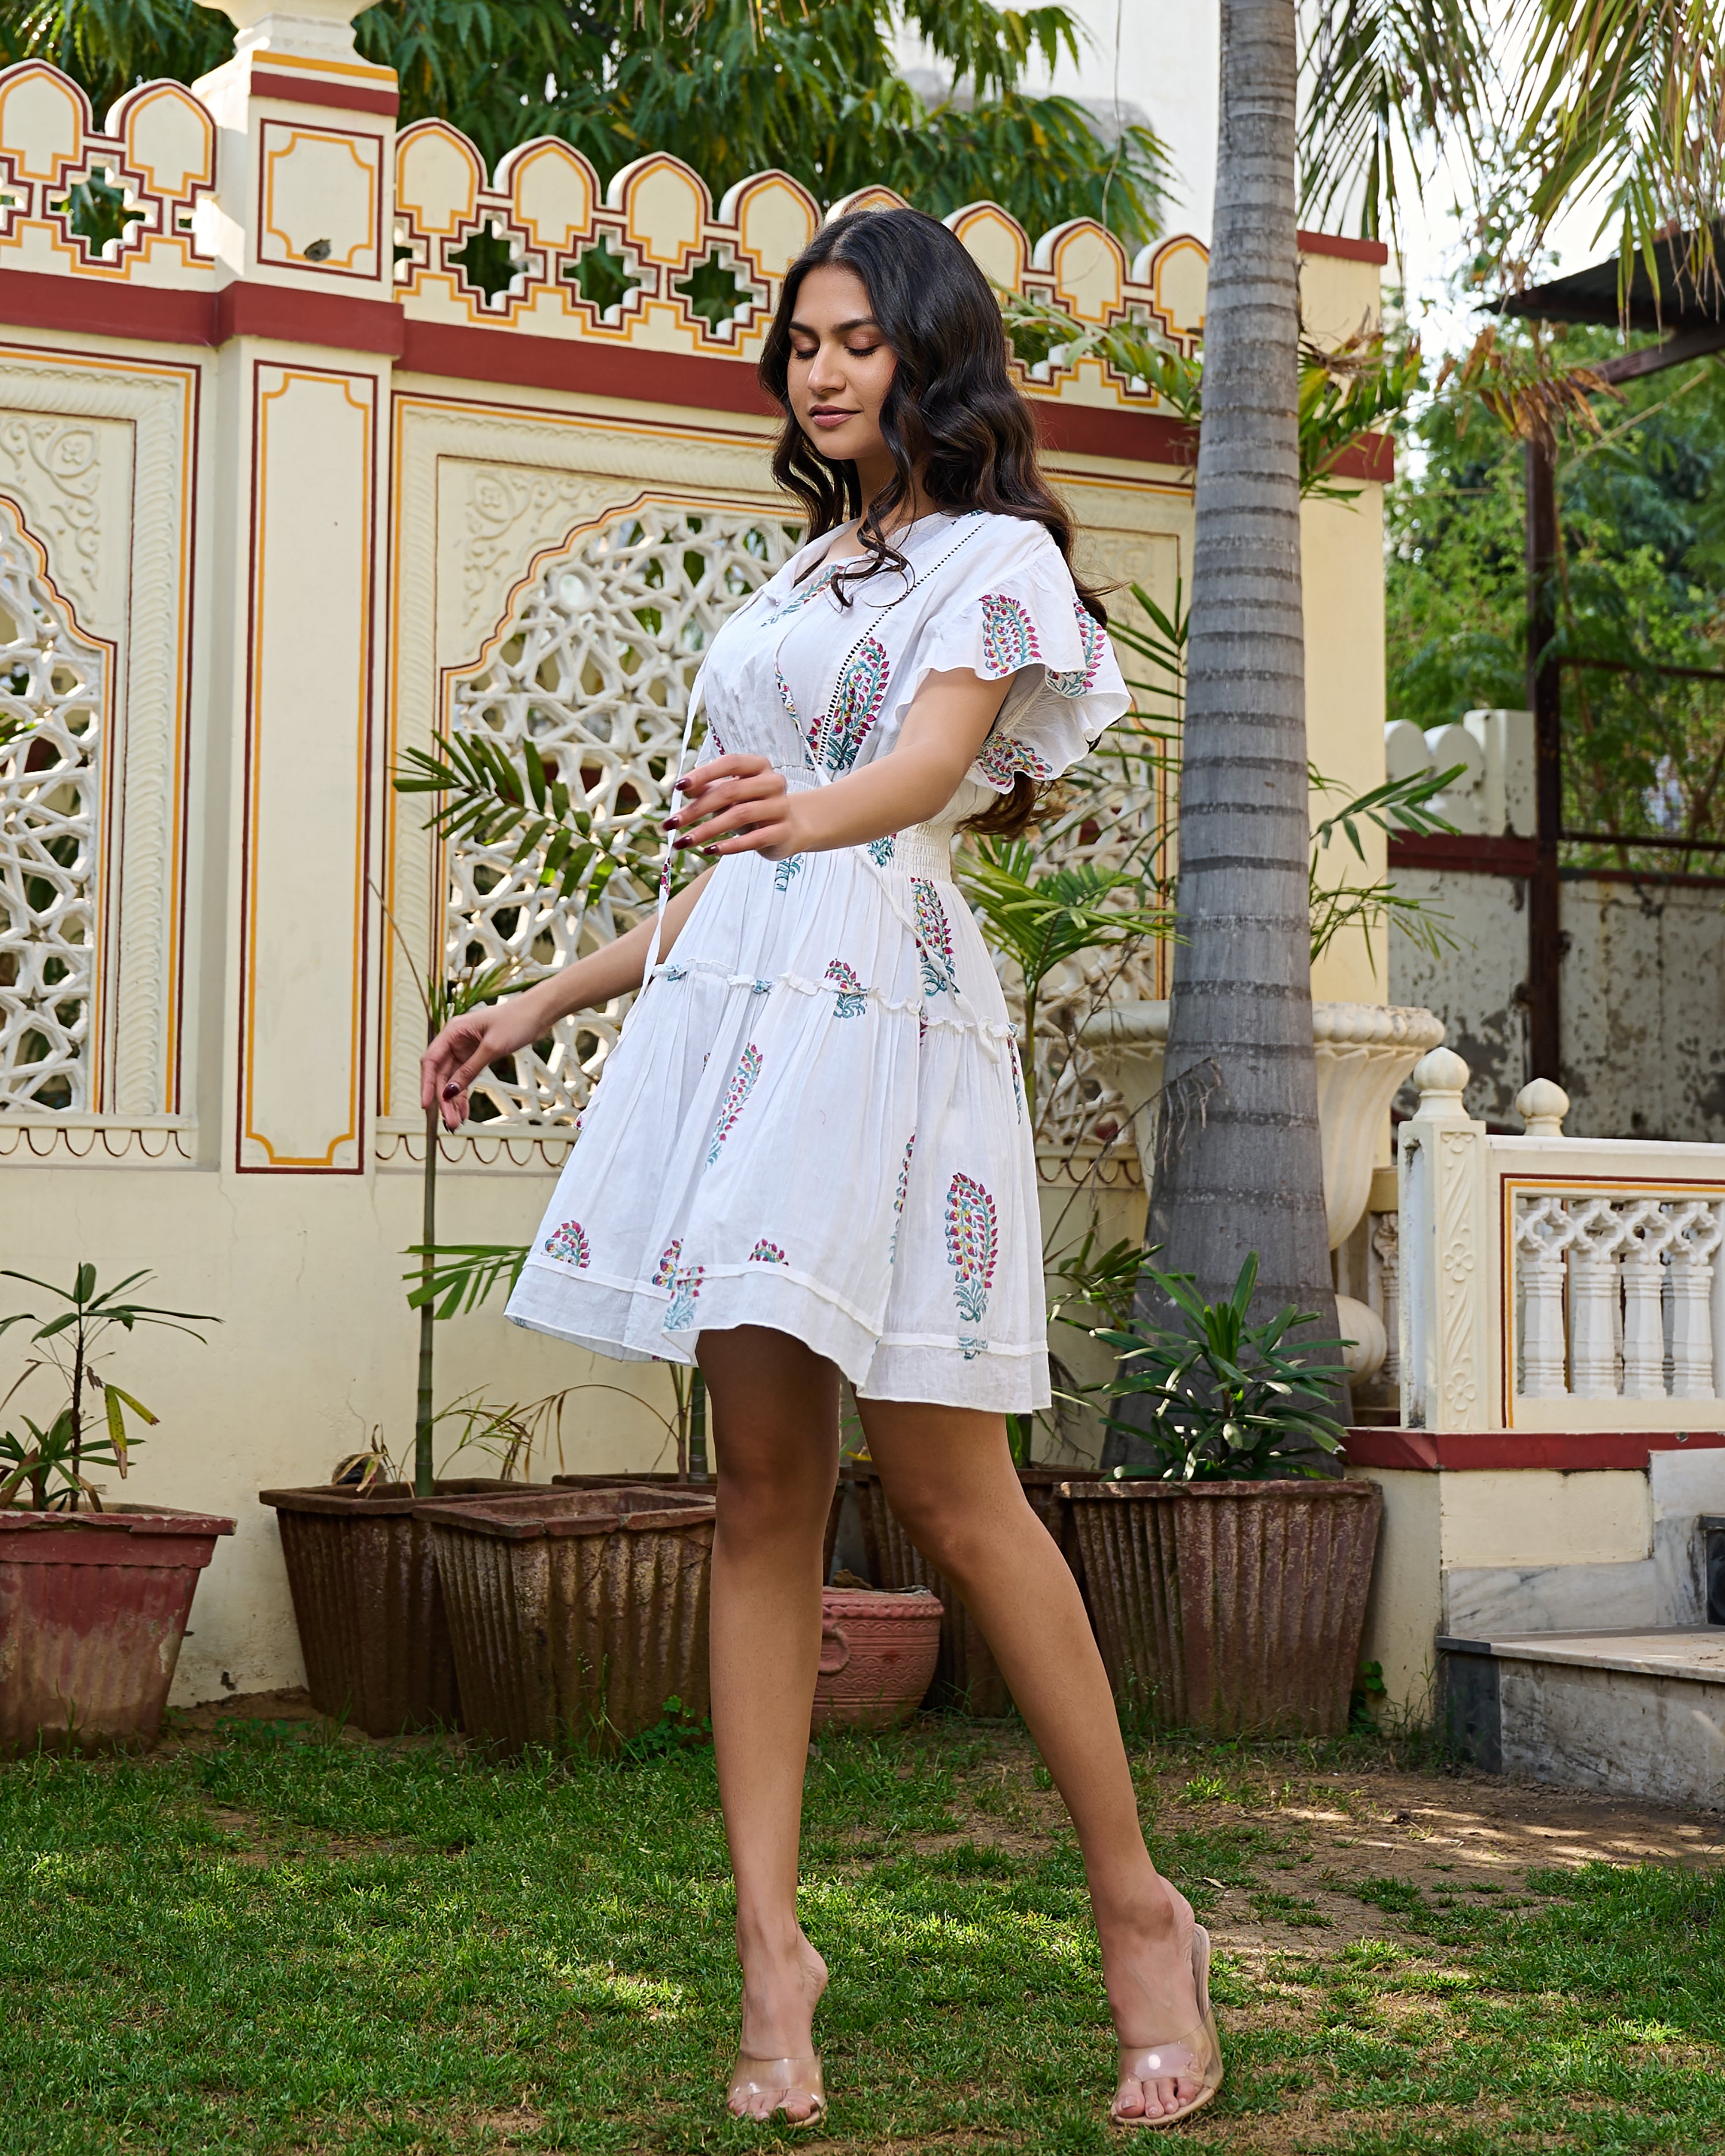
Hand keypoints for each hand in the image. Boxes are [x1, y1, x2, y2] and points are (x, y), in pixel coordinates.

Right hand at [421, 999, 541, 1130]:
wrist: (538, 1013)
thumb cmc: (516, 1020)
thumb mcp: (492, 1047)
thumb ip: (470, 1069)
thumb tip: (450, 1091)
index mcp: (453, 1031)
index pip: (431, 1060)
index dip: (427, 1084)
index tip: (426, 1105)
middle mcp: (455, 1040)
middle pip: (442, 1074)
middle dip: (444, 1099)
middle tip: (450, 1121)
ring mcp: (465, 1049)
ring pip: (453, 1079)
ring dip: (453, 1100)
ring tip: (456, 1122)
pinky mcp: (477, 1056)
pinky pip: (465, 1078)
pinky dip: (464, 1095)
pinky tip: (464, 1111)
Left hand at [670, 754, 804, 859]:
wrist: (791, 829)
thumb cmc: (753, 806)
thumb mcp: (730, 794)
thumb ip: (708, 788)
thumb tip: (683, 788)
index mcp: (758, 766)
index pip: (729, 763)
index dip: (703, 773)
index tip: (678, 787)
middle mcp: (772, 783)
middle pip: (730, 791)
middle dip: (697, 808)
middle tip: (672, 823)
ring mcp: (780, 807)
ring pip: (739, 815)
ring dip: (707, 829)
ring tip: (684, 841)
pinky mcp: (783, 832)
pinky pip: (754, 839)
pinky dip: (729, 846)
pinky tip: (709, 850)